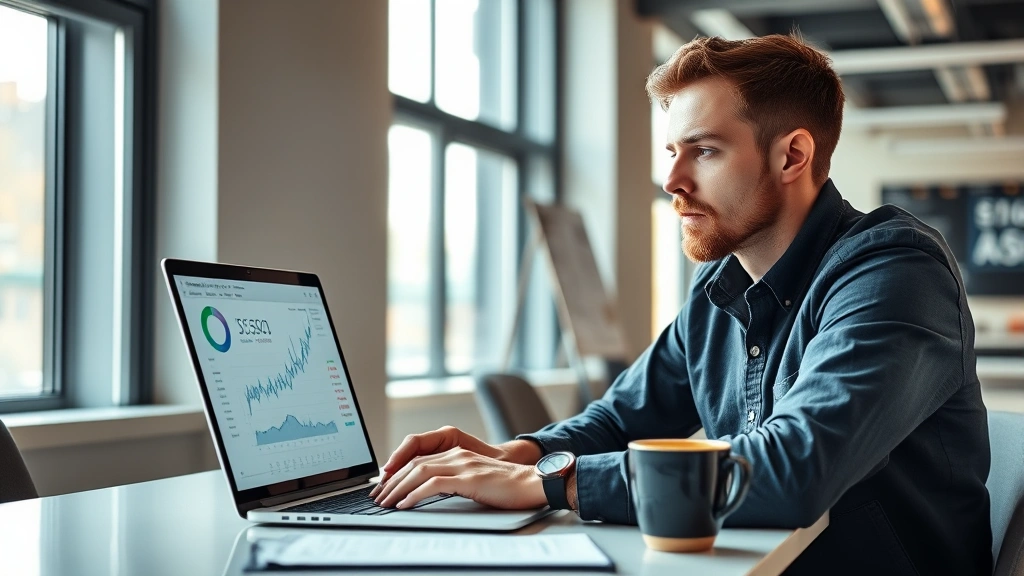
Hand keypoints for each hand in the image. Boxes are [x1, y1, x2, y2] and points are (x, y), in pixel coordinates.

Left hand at [369, 426, 540, 497]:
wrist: (533, 483)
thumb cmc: (508, 487)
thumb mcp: (476, 480)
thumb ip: (456, 481)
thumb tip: (432, 494)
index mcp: (457, 453)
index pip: (419, 460)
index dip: (398, 474)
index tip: (385, 489)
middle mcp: (457, 454)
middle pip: (414, 464)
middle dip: (392, 482)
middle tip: (378, 498)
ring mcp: (462, 464)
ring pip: (419, 472)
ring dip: (398, 488)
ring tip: (385, 503)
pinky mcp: (468, 478)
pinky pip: (433, 484)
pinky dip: (414, 494)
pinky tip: (404, 504)